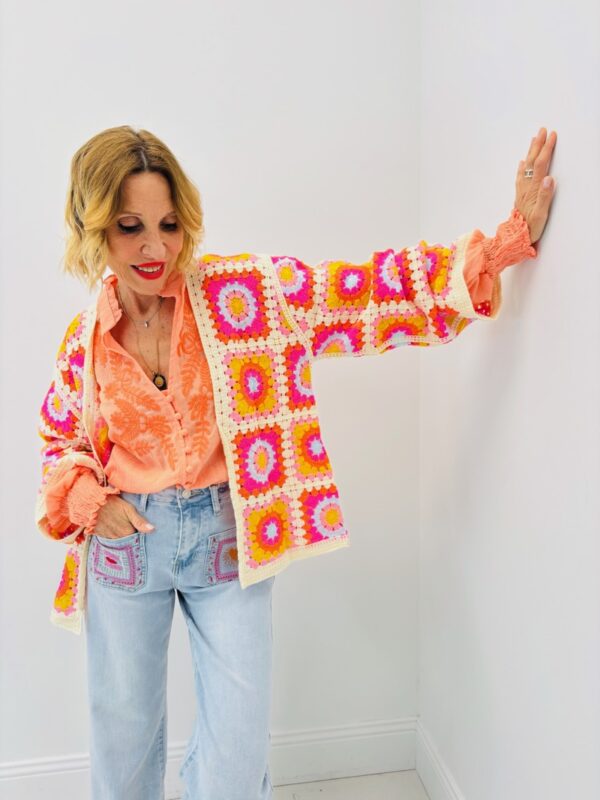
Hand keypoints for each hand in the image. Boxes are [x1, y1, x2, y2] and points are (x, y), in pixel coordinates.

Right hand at [86, 495, 153, 538]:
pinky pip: (107, 537)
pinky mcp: (97, 534)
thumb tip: (152, 530)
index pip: (136, 537)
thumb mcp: (128, 509)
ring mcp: (106, 536)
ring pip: (116, 539)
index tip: (139, 529)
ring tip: (121, 526)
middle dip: (129, 535)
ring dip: (120, 535)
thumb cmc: (111, 503)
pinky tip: (111, 526)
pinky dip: (110, 533)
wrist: (90, 502)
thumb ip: (140, 521)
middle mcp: (117, 538)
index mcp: (126, 532)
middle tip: (130, 527)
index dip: (138, 533)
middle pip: (126, 539)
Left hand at [514, 127, 556, 244]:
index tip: (552, 136)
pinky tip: (521, 162)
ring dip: (530, 152)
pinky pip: (520, 177)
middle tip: (542, 130)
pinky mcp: (519, 196)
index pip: (540, 165)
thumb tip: (549, 178)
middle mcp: (526, 188)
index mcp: (533, 190)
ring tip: (533, 140)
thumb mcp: (541, 215)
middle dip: (538, 145)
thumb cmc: (530, 229)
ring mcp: (522, 191)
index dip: (546, 149)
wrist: (515, 238)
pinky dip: (521, 167)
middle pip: (532, 162)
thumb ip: (545, 196)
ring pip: (525, 166)